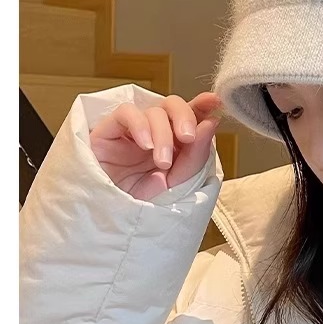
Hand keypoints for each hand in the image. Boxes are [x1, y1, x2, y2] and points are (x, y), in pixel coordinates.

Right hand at [89, 92, 222, 200]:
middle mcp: (153, 132)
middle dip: (185, 117)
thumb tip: (211, 122)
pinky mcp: (108, 130)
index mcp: (173, 143)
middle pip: (172, 105)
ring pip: (153, 110)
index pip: (190, 115)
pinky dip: (139, 125)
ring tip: (162, 163)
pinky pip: (126, 112)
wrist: (108, 221)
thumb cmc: (140, 204)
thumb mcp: (176, 183)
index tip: (215, 101)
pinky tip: (145, 145)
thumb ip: (195, 155)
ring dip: (162, 133)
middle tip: (188, 138)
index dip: (202, 105)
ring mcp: (131, 131)